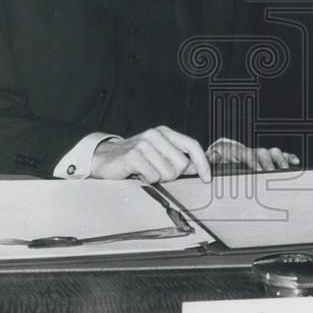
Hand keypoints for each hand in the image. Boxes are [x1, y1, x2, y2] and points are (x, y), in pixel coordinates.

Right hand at [90, 126, 211, 182]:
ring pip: (168, 173)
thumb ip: (179, 159)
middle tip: (158, 172)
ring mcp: (144, 143)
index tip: (207, 178)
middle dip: (173, 175)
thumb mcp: (159, 155)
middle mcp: (156, 135)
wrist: (105, 159)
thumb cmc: (135, 158)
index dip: (203, 163)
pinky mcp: (133, 155)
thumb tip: (198, 167)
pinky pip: (153, 177)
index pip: (192, 145)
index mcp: (166, 132)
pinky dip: (147, 180)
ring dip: (158, 178)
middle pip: (182, 164)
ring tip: (146, 171)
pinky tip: (138, 173)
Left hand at [207, 138, 300, 171]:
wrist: (212, 155)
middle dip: (268, 162)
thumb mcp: (207, 162)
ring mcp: (254, 153)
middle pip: (262, 152)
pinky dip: (287, 158)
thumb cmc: (211, 161)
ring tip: (284, 168)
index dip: (254, 161)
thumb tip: (208, 170)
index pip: (246, 154)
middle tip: (271, 171)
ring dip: (279, 160)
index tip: (259, 170)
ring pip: (271, 152)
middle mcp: (246, 150)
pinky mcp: (261, 158)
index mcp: (231, 150)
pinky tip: (294, 162)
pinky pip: (276, 156)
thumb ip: (208, 165)